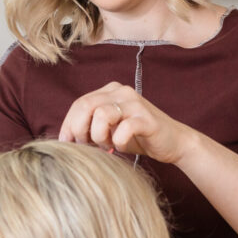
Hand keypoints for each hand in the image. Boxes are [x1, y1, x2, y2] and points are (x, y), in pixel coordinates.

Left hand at [58, 82, 195, 165]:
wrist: (173, 143)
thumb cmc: (138, 137)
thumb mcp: (109, 129)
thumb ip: (90, 126)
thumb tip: (64, 137)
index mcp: (110, 91)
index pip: (79, 104)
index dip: (69, 125)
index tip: (67, 144)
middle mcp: (121, 91)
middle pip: (85, 106)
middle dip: (79, 130)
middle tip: (85, 147)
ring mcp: (135, 103)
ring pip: (101, 116)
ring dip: (99, 137)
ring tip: (108, 146)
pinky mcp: (147, 119)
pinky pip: (123, 129)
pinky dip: (119, 142)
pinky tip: (123, 146)